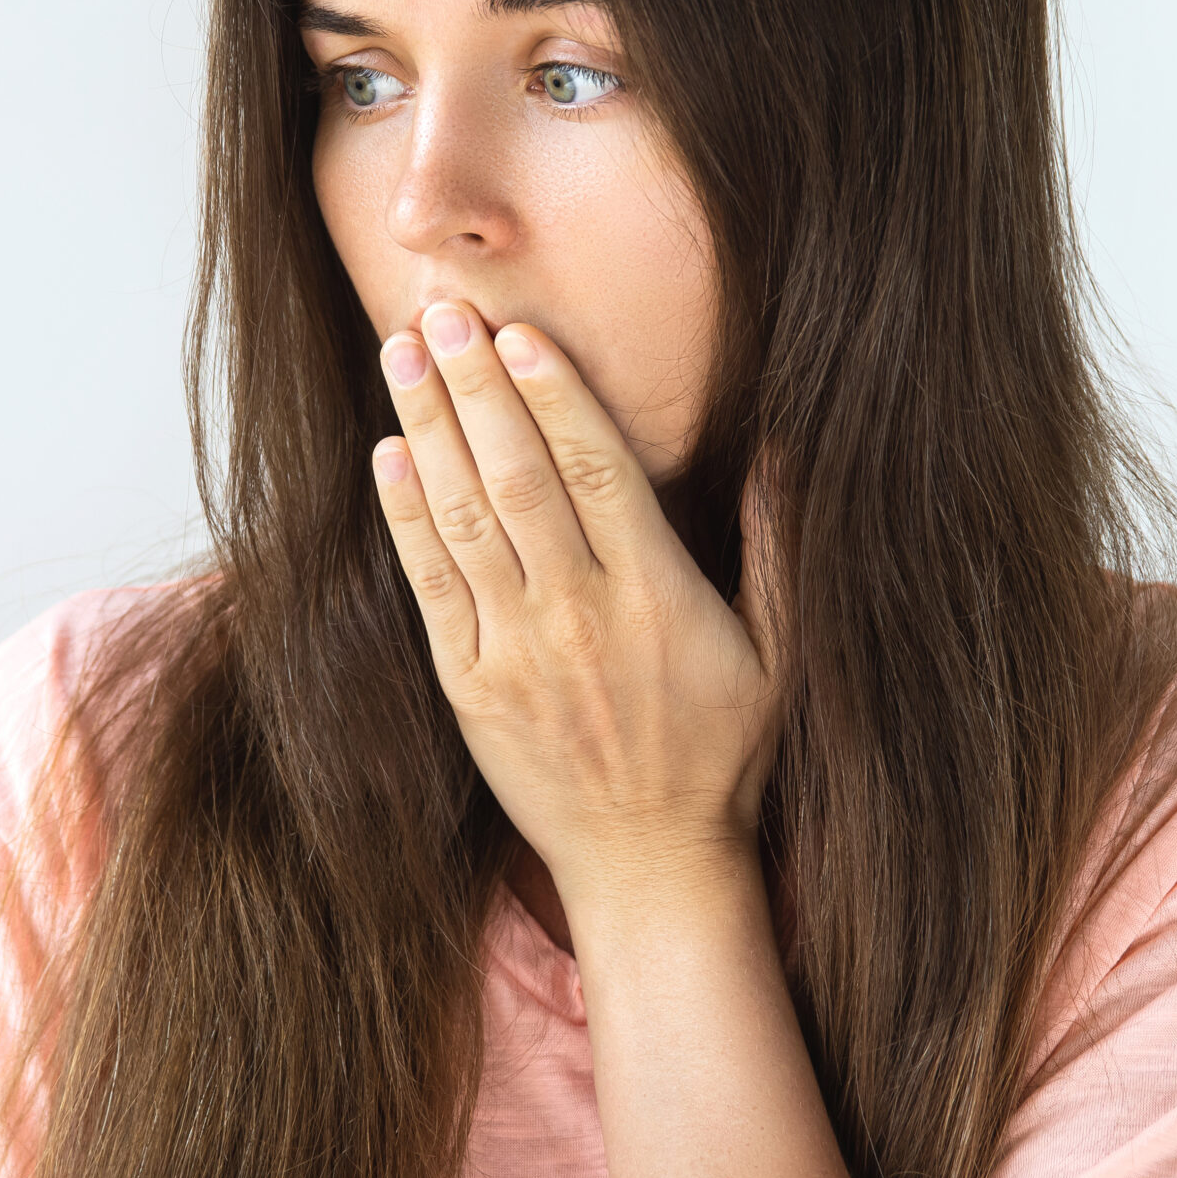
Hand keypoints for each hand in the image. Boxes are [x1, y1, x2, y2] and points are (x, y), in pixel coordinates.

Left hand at [369, 302, 781, 916]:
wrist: (650, 866)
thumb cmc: (722, 755)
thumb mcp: (780, 655)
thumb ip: (777, 548)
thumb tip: (787, 448)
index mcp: (657, 598)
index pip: (599, 471)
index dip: (556, 395)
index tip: (522, 331)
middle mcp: (579, 617)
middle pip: (519, 478)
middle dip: (475, 386)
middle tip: (442, 311)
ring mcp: (514, 654)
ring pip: (464, 519)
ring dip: (428, 428)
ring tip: (402, 351)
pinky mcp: (467, 688)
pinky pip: (430, 587)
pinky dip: (406, 518)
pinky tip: (389, 455)